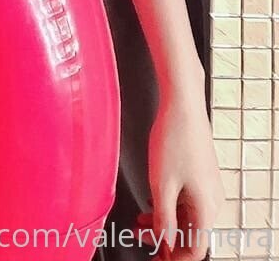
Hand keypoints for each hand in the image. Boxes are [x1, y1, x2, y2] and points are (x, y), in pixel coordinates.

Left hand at [136, 91, 224, 260]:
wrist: (183, 105)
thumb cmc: (174, 139)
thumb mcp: (162, 184)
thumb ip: (163, 218)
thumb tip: (165, 243)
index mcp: (206, 208)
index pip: (195, 249)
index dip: (175, 258)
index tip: (155, 260)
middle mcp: (212, 201)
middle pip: (191, 234)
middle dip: (166, 242)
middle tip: (141, 243)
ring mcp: (207, 188)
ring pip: (187, 217)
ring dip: (164, 224)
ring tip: (138, 225)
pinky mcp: (200, 176)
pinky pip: (186, 201)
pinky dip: (168, 207)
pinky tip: (149, 206)